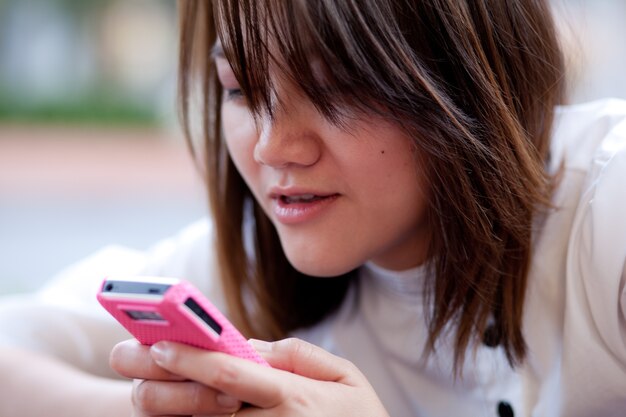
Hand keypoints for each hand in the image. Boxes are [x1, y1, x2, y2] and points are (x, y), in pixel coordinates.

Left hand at [111, 337, 389, 416]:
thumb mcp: (345, 377)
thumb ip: (298, 357)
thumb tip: (253, 346)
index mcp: (294, 396)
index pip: (235, 373)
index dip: (195, 359)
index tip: (160, 344)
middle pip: (209, 405)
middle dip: (164, 386)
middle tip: (129, 367)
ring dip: (170, 412)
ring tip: (141, 392)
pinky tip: (172, 415)